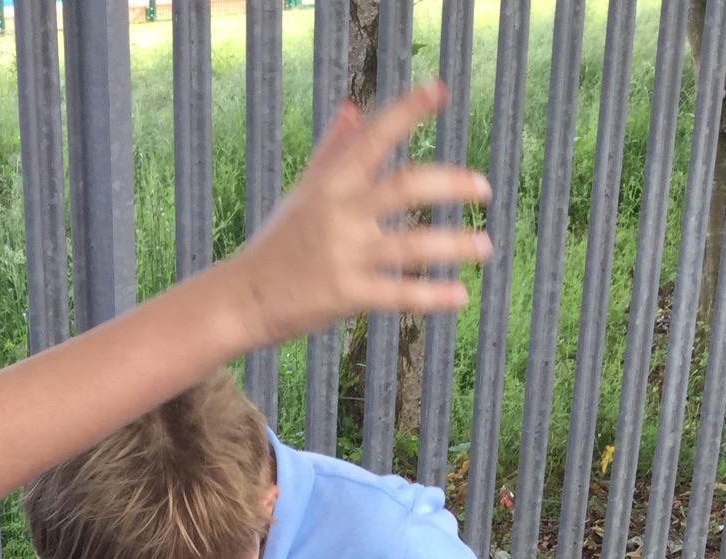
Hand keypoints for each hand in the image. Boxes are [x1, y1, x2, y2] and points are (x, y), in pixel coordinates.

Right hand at [231, 82, 492, 347]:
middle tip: (484, 189)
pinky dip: (432, 296)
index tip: (440, 92)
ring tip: (486, 247)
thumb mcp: (303, 192)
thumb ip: (333, 151)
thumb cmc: (276, 244)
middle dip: (451, 184)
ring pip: (412, 245)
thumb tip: (353, 109)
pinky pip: (398, 294)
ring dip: (455, 245)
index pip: (375, 136)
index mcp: (332, 183)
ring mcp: (343, 255)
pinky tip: (460, 297)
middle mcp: (340, 213)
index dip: (409, 111)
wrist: (240, 298)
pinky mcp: (345, 296)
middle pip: (406, 187)